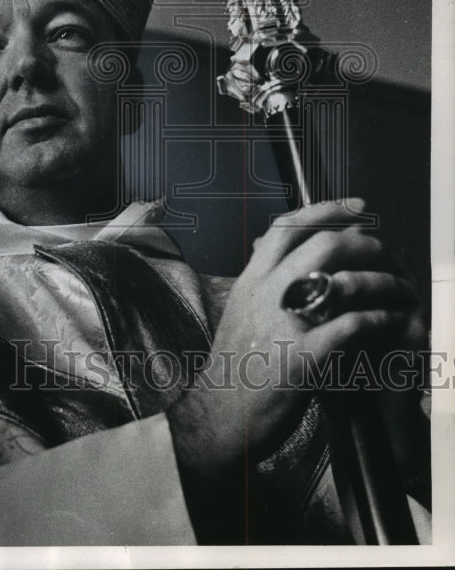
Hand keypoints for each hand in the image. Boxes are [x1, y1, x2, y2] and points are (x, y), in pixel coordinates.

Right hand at [168, 199, 422, 488]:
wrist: (219, 415)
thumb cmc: (237, 364)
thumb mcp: (244, 308)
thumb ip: (269, 279)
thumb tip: (308, 253)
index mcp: (251, 278)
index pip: (287, 226)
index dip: (327, 209)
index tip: (359, 206)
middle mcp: (265, 293)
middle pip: (323, 244)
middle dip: (366, 244)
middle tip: (388, 254)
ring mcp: (282, 324)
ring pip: (343, 280)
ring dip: (384, 282)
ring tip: (402, 291)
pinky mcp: (302, 359)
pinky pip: (352, 326)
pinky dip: (380, 319)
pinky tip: (392, 322)